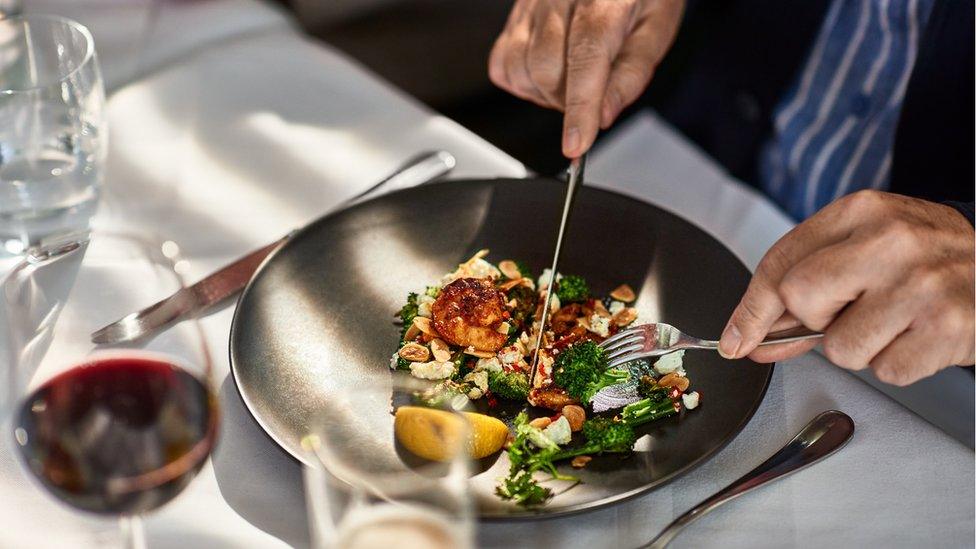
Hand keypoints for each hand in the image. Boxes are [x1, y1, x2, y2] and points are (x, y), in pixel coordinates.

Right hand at [488, 0, 684, 157]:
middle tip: (593, 92)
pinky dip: (522, 81)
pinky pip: (502, 63)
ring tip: (572, 78)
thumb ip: (632, 74)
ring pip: (520, 70)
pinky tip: (548, 72)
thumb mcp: (656, 28)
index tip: (576, 145)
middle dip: (567, 100)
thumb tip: (602, 116)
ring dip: (544, 92)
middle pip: (545, 70)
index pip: (585, 59)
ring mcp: (530, 3)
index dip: (579, 109)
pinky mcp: (513, 15)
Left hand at [718, 190, 974, 385]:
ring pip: (840, 348)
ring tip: (894, 320)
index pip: (780, 264)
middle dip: (816, 319)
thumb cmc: (925, 257)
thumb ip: (806, 285)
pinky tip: (917, 335)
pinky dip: (896, 363)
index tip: (736, 340)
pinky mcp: (946, 327)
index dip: (750, 309)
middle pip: (801, 300)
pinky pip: (885, 371)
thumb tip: (750, 336)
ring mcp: (920, 284)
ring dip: (860, 347)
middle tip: (852, 310)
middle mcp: (890, 240)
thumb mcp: (865, 247)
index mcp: (861, 211)